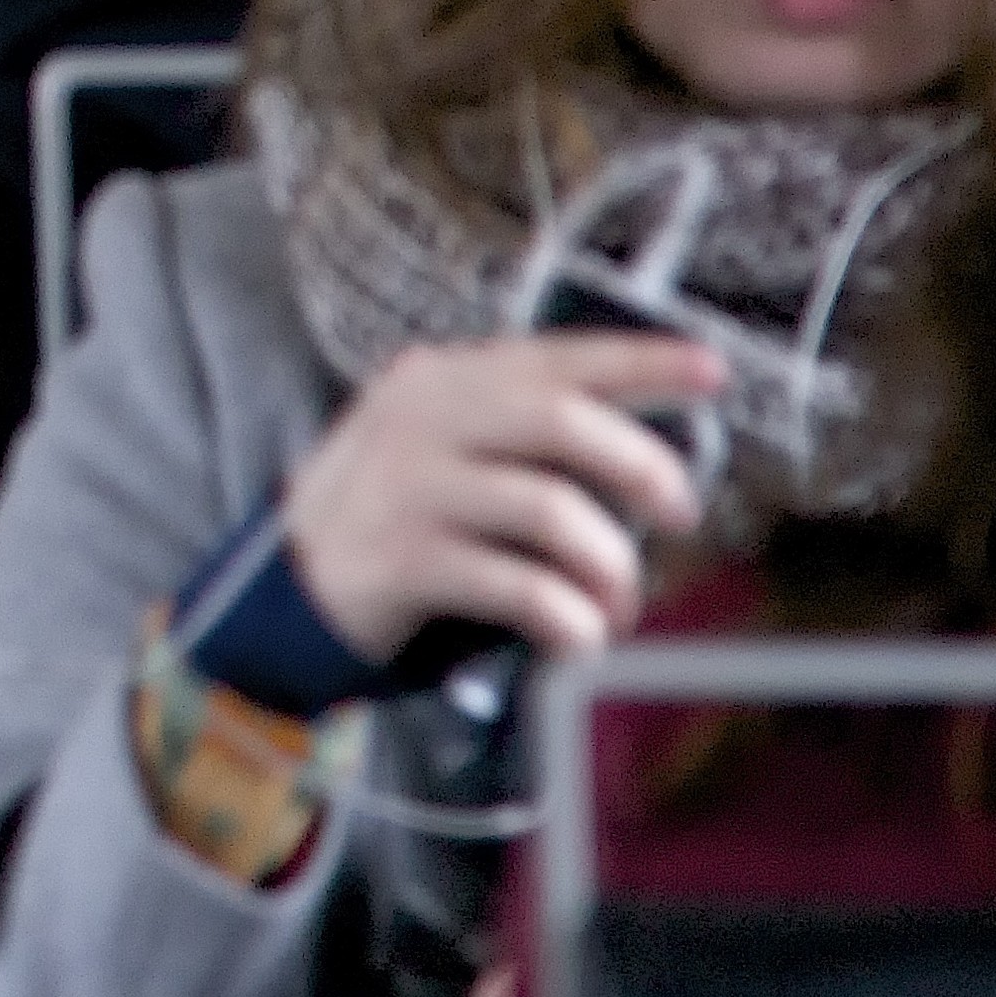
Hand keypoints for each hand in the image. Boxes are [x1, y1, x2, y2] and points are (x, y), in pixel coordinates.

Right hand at [276, 331, 722, 665]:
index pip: (557, 358)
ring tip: (618, 605)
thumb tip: (645, 464)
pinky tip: (580, 638)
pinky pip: (515, 586)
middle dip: (641, 466)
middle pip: (559, 423)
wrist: (283, 583)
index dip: (641, 362)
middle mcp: (424, 420)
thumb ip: (517, 437)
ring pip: (549, 511)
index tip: (712, 371)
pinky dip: (568, 618)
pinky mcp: (401, 560)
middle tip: (681, 514)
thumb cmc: (394, 514)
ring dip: (611, 566)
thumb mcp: (441, 447)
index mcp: (444, 380)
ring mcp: (409, 487)